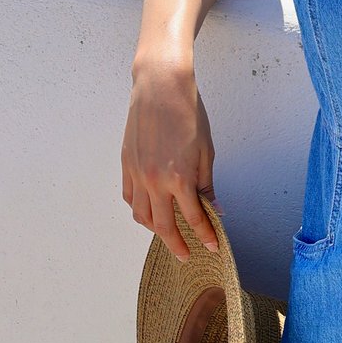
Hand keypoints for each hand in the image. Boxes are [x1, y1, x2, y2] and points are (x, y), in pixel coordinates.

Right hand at [121, 57, 222, 262]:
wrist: (160, 87)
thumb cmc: (188, 113)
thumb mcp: (206, 151)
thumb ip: (206, 184)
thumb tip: (215, 208)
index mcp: (179, 179)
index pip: (194, 219)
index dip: (205, 236)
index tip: (212, 246)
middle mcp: (155, 181)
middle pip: (164, 226)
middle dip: (177, 245)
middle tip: (186, 255)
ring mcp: (137, 174)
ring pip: (142, 216)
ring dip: (156, 230)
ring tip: (168, 235)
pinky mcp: (126, 164)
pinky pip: (130, 198)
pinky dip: (139, 210)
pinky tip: (149, 211)